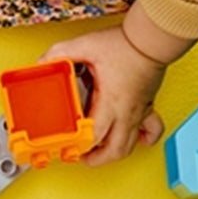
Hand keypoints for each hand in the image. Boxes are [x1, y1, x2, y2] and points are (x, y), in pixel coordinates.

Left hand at [40, 27, 168, 166]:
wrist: (153, 38)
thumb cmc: (126, 44)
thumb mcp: (86, 45)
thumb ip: (61, 53)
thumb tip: (44, 61)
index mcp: (110, 101)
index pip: (95, 136)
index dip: (80, 146)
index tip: (69, 148)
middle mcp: (127, 112)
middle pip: (115, 151)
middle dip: (96, 159)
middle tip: (81, 156)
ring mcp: (139, 112)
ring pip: (130, 146)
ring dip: (113, 153)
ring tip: (98, 151)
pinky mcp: (147, 106)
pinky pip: (151, 131)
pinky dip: (142, 140)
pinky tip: (132, 138)